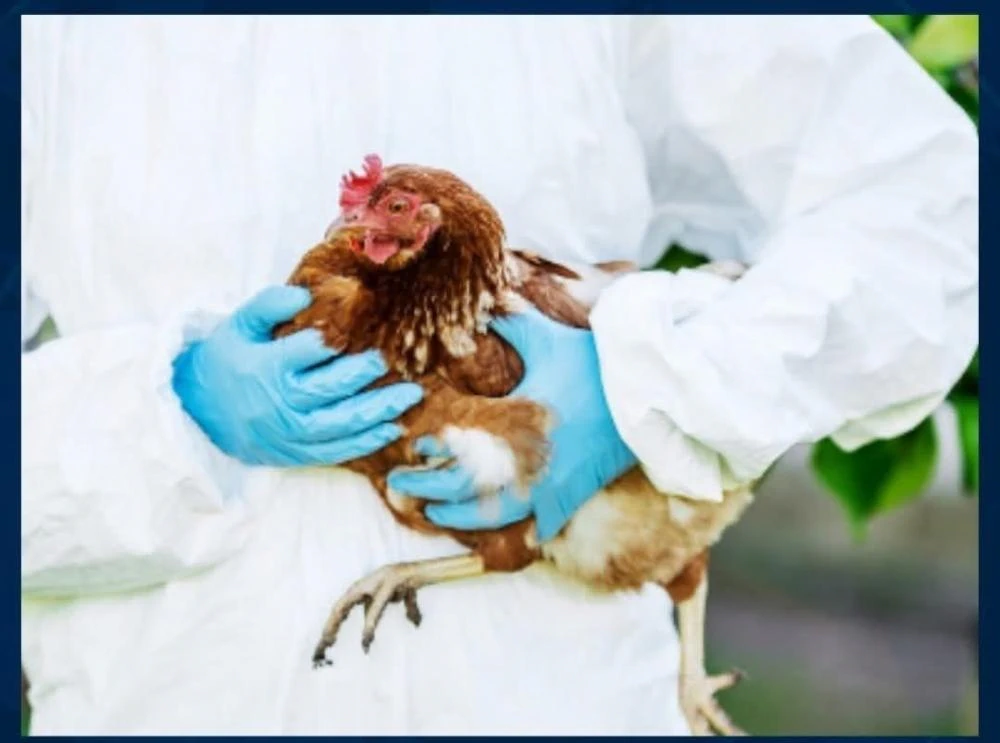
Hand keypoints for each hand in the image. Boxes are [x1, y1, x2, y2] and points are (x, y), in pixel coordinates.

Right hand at [171, 285, 422, 466]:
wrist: (197, 412)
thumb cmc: (226, 360)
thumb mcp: (237, 325)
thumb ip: (268, 305)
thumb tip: (304, 294)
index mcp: (266, 367)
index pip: (307, 351)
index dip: (330, 341)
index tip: (348, 332)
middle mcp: (281, 403)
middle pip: (330, 389)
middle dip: (363, 374)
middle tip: (385, 361)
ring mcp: (290, 432)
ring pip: (341, 423)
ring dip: (379, 411)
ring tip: (410, 396)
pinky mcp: (296, 453)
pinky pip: (336, 451)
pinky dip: (366, 442)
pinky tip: (392, 429)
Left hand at [387, 307, 636, 540]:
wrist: (645, 395)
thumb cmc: (594, 366)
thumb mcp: (547, 339)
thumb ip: (511, 325)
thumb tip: (488, 304)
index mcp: (511, 424)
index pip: (456, 449)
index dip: (430, 453)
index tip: (415, 448)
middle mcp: (524, 461)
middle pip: (463, 490)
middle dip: (428, 490)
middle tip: (401, 485)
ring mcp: (549, 484)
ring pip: (493, 517)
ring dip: (459, 519)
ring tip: (435, 514)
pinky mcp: (571, 495)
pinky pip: (536, 524)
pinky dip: (512, 529)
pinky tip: (494, 529)